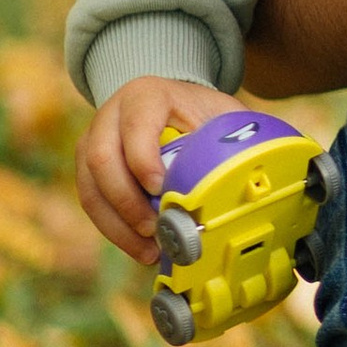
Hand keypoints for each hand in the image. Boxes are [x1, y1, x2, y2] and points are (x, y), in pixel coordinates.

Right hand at [76, 75, 257, 265]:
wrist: (170, 104)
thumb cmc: (199, 112)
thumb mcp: (220, 113)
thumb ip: (234, 135)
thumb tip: (259, 171)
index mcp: (145, 96)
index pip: (136, 125)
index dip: (143, 160)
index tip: (161, 189)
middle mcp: (111, 115)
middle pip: (101, 159)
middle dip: (126, 201)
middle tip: (155, 228)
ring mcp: (93, 140)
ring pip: (90, 187)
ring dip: (118, 224)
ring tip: (148, 250)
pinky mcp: (87, 167)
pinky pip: (91, 202)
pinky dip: (114, 229)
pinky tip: (140, 248)